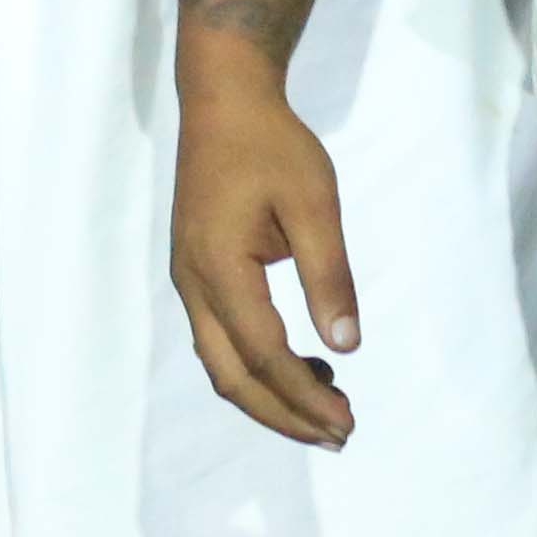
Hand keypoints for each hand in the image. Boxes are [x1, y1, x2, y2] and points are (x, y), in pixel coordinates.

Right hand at [167, 0, 359, 448]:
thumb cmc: (272, 146)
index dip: (304, 396)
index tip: (348, 422)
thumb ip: (330, 275)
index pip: (263, 353)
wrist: (222, 101)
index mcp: (219, 266)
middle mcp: (193, 282)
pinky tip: (300, 364)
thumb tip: (345, 345)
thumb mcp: (315, 204)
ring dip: (269, 396)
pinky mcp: (195, 272)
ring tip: (327, 409)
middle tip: (340, 435)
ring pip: (219, 363)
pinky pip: (219, 339)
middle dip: (283, 414)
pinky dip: (256, 367)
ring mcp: (188, 278)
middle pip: (230, 375)